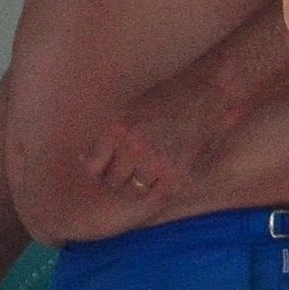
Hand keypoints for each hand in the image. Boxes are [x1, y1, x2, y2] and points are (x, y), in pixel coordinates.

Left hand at [80, 89, 210, 210]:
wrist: (205, 93)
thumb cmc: (165, 98)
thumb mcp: (129, 110)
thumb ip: (108, 136)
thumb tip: (83, 158)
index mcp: (118, 129)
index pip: (93, 166)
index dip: (99, 169)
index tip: (107, 167)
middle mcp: (134, 147)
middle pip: (113, 181)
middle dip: (120, 175)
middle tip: (134, 166)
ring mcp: (156, 162)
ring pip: (134, 190)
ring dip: (139, 183)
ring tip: (152, 167)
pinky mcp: (176, 174)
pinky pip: (156, 196)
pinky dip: (156, 190)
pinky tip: (162, 177)